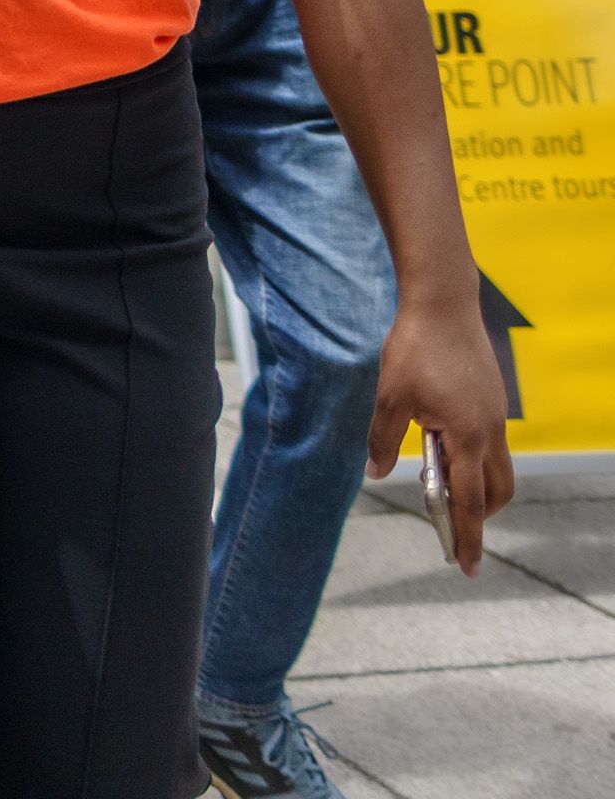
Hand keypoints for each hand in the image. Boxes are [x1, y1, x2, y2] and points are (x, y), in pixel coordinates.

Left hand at [368, 282, 516, 575]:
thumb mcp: (389, 397)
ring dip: (475, 484)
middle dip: (479, 515)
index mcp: (468, 436)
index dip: (468, 537)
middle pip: (496, 492)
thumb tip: (375, 473)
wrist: (443, 304)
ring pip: (497, 467)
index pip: (471, 502)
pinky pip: (490, 443)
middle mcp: (492, 431)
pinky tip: (440, 443)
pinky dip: (472, 458)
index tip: (467, 567)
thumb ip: (382, 439)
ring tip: (438, 482)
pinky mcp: (493, 401)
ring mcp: (497, 415)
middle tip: (449, 524)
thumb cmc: (414, 349)